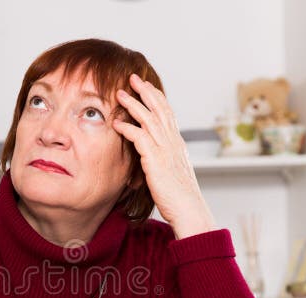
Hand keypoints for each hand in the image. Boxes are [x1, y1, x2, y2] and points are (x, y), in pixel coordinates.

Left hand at [113, 73, 215, 238]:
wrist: (189, 210)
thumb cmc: (180, 198)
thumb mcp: (172, 173)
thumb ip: (162, 162)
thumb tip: (153, 159)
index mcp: (177, 144)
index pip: (168, 113)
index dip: (157, 98)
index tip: (147, 87)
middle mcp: (173, 143)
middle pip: (160, 109)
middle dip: (146, 91)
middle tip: (133, 78)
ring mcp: (166, 150)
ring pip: (149, 119)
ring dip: (133, 105)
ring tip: (120, 94)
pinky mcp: (156, 161)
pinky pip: (140, 138)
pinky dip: (128, 128)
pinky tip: (116, 124)